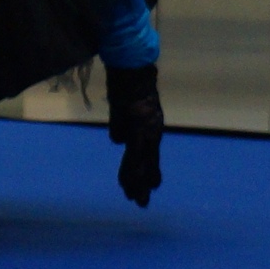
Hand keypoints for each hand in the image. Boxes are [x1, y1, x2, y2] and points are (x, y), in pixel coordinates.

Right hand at [106, 63, 162, 207]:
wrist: (133, 65)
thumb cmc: (129, 80)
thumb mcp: (123, 105)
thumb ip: (121, 124)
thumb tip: (117, 142)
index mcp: (148, 127)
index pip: (148, 155)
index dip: (148, 172)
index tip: (151, 187)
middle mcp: (151, 131)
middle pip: (147, 162)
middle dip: (142, 183)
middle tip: (140, 203)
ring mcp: (146, 130)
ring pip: (141, 163)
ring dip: (137, 183)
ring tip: (136, 199)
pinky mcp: (140, 128)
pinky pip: (135, 154)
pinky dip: (133, 171)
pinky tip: (129, 183)